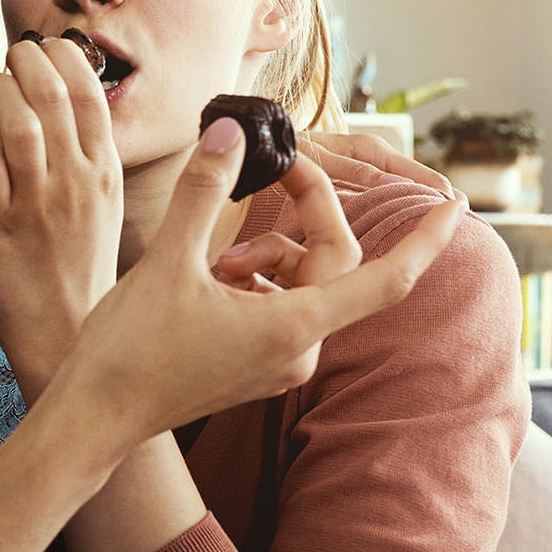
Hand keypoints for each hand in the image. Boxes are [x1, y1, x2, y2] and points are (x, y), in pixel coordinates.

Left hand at [0, 35, 118, 401]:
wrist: (64, 332)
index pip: (90, 94)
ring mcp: (38, 203)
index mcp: (105, 173)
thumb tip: (61, 101)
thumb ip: (84, 155)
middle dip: (27, 61)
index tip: (46, 48)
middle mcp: (77, 182)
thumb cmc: (77, 268)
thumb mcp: (100, 206)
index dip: (64, 58)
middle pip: (52, 95)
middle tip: (11, 58)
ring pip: (17, 121)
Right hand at [50, 116, 464, 452]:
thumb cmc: (130, 351)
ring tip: (214, 252)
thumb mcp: (167, 261)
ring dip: (270, 252)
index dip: (426, 240)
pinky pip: (279, 307)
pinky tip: (209, 277)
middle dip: (308, 215)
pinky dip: (255, 279)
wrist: (94, 418)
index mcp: (293, 326)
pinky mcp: (254, 368)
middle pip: (334, 265)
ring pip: (302, 285)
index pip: (386, 279)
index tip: (457, 207)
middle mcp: (299, 351)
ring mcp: (278, 364)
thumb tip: (232, 132)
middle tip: (275, 169)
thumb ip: (204, 192)